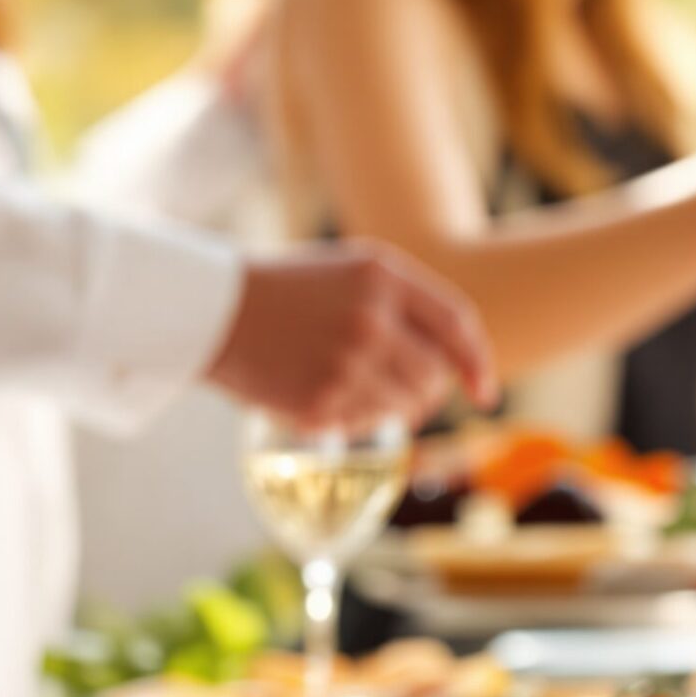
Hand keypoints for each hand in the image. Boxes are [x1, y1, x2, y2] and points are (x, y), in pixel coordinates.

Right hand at [206, 242, 496, 430]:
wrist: (211, 309)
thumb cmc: (289, 291)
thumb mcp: (352, 272)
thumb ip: (408, 303)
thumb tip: (460, 364)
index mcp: (381, 276)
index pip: (456, 326)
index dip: (477, 363)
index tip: (484, 391)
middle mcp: (370, 319)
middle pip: (434, 376)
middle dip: (428, 389)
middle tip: (400, 386)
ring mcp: (346, 363)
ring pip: (406, 407)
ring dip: (393, 406)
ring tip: (354, 383)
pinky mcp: (321, 402)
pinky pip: (365, 424)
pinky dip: (356, 417)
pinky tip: (325, 392)